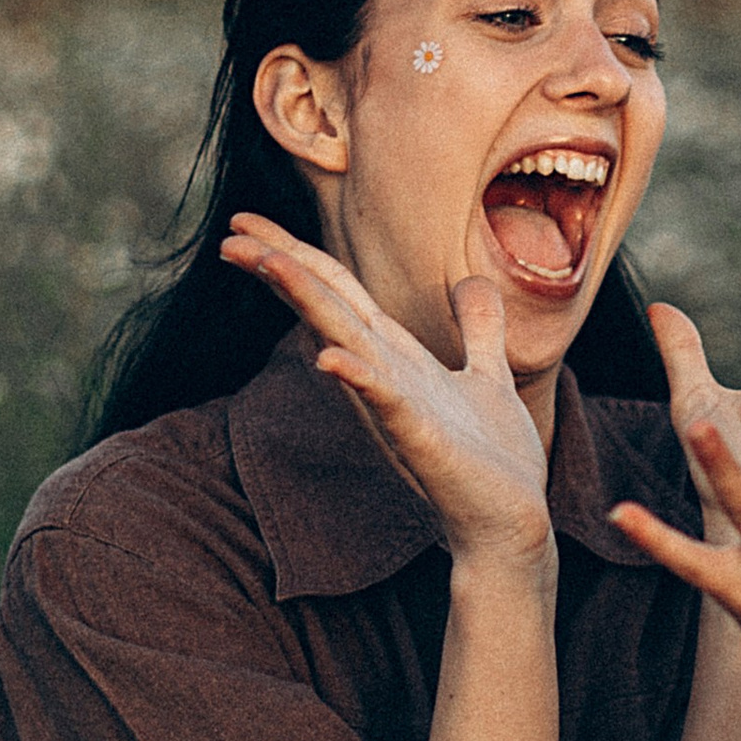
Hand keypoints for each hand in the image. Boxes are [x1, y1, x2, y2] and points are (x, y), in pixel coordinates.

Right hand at [222, 214, 553, 573]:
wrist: (512, 521)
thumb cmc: (492, 458)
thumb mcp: (488, 373)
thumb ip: (478, 327)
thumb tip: (470, 281)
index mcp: (397, 356)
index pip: (337, 292)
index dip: (296, 253)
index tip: (246, 219)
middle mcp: (385, 375)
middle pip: (326, 307)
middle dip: (280, 267)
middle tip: (229, 232)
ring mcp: (396, 405)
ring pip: (342, 342)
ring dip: (306, 300)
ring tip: (266, 261)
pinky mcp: (419, 437)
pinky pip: (384, 400)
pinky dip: (357, 378)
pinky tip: (329, 359)